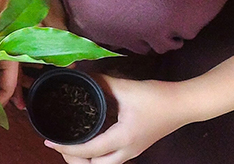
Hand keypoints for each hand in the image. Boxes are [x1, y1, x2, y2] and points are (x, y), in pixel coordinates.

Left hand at [46, 77, 195, 163]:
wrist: (184, 104)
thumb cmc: (158, 97)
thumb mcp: (126, 88)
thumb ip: (101, 83)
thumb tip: (80, 77)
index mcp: (122, 139)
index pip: (88, 151)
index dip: (66, 148)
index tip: (49, 140)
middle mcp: (126, 151)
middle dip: (74, 160)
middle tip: (61, 143)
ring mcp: (132, 152)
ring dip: (86, 160)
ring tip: (71, 143)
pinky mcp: (135, 147)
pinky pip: (110, 159)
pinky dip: (96, 155)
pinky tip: (88, 139)